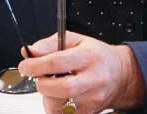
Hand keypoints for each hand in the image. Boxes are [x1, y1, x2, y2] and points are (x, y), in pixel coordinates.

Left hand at [17, 31, 144, 113]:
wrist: (120, 75)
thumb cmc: (96, 55)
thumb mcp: (75, 40)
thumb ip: (50, 44)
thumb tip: (31, 52)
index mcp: (89, 56)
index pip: (58, 63)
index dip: (36, 65)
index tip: (26, 65)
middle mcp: (93, 79)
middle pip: (61, 88)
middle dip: (43, 84)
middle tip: (40, 78)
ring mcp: (92, 99)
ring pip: (60, 105)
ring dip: (48, 96)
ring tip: (53, 86)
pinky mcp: (90, 113)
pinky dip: (56, 107)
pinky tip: (60, 96)